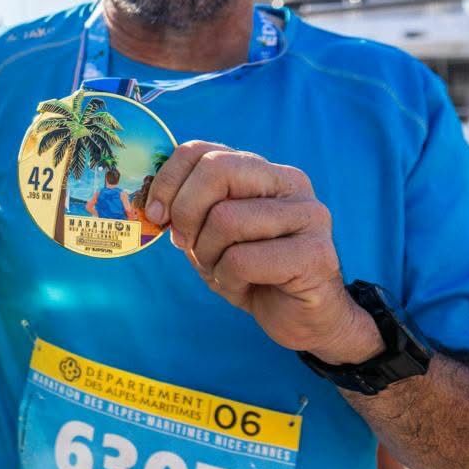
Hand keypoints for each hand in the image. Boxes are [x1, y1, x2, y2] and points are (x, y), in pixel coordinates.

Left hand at [147, 141, 382, 363]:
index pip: (200, 150)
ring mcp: (308, 215)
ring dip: (209, 254)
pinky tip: (244, 284)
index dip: (167, 181)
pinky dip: (229, 278)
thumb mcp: (207, 234)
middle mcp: (288, 182)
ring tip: (224, 269)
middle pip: (216, 170)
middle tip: (188, 243)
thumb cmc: (250, 271)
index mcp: (260, 170)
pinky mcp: (315, 253)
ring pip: (226, 218)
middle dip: (186, 212)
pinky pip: (243, 259)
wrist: (302, 317)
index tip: (156, 214)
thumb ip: (186, 209)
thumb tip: (154, 203)